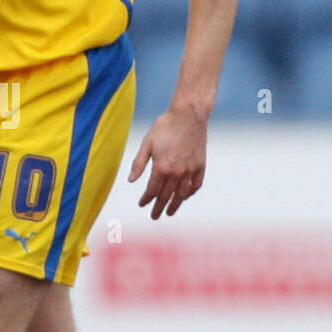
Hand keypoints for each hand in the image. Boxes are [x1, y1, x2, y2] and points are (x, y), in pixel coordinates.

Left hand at [128, 104, 207, 219]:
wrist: (189, 114)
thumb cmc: (165, 126)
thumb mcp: (147, 143)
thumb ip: (139, 163)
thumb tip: (130, 180)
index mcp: (161, 167)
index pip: (152, 190)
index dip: (146, 199)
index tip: (142, 204)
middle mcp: (177, 172)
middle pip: (166, 195)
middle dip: (159, 207)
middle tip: (154, 216)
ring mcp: (190, 169)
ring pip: (182, 194)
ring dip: (175, 205)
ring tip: (169, 212)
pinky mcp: (200, 165)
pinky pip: (196, 184)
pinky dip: (190, 192)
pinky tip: (185, 196)